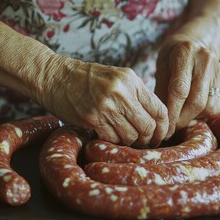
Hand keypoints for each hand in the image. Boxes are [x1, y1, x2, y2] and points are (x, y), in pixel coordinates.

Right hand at [35, 55, 168, 146]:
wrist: (56, 76)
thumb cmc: (88, 79)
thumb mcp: (118, 77)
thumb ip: (137, 94)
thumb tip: (157, 119)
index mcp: (132, 80)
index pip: (159, 110)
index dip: (164, 128)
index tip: (161, 135)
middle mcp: (122, 92)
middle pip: (148, 126)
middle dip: (149, 139)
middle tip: (145, 143)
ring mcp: (106, 106)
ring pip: (131, 136)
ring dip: (130, 142)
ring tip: (126, 140)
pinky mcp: (92, 118)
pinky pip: (112, 139)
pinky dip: (113, 142)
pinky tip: (110, 137)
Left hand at [155, 36, 219, 138]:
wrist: (196, 41)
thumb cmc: (172, 57)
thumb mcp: (162, 67)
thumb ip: (161, 91)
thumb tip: (160, 120)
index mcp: (185, 53)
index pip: (179, 89)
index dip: (171, 111)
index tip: (164, 125)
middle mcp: (206, 60)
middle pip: (196, 101)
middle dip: (181, 119)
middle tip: (170, 128)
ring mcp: (218, 71)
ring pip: (208, 107)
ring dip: (192, 118)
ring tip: (180, 119)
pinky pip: (216, 106)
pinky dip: (202, 114)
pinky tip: (192, 111)